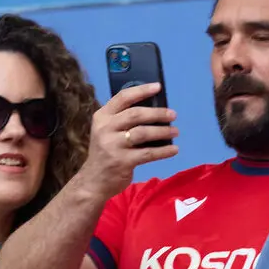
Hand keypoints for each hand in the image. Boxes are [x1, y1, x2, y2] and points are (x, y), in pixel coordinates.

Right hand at [73, 82, 178, 200]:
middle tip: (173, 115)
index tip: (158, 87)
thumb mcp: (107, 131)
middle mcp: (105, 128)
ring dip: (163, 131)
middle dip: (157, 113)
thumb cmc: (105, 152)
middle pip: (136, 114)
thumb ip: (123, 119)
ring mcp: (113, 145)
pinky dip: (164, 151)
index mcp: (102, 116)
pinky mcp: (122, 161)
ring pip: (143, 133)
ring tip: (175, 131)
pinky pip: (148, 153)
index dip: (142, 90)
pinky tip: (174, 149)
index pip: (123, 98)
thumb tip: (154, 108)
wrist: (93, 181)